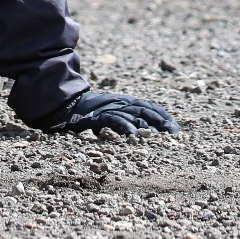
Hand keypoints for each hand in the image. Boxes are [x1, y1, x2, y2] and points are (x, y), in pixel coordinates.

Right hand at [35, 91, 179, 136]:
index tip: (176, 130)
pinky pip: (114, 120)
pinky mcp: (98, 115)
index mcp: (124, 102)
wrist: (63, 107)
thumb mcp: (109, 116)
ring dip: (147, 126)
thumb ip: (124, 121)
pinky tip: (134, 135)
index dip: (163, 116)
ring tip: (159, 136)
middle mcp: (119, 103)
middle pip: (145, 110)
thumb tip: (142, 134)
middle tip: (175, 134)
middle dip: (162, 121)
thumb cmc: (86, 114)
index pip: (149, 107)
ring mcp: (109, 108)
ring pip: (132, 115)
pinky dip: (125, 126)